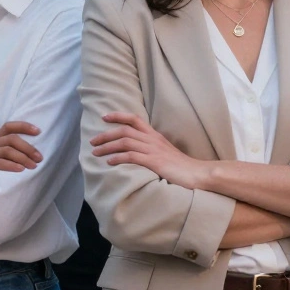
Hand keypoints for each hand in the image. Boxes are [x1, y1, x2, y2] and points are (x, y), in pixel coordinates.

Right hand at [0, 122, 42, 172]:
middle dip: (28, 148)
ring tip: (33, 166)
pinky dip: (12, 166)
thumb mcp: (4, 157)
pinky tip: (21, 170)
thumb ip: (14, 150)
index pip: (9, 126)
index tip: (38, 131)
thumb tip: (36, 151)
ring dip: (23, 158)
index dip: (24, 126)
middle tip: (39, 158)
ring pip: (7, 150)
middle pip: (11, 139)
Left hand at [90, 113, 209, 189]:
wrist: (197, 173)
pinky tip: (109, 162)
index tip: (104, 117)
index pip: (134, 119)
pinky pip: (132, 156)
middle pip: (125, 130)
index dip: (118, 116)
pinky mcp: (154, 162)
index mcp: (155, 135)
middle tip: (92, 141)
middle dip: (106, 134)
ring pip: (125, 142)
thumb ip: (152, 149)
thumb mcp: (165, 152)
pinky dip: (118, 158)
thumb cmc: (181, 166)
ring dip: (107, 147)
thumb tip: (136, 151)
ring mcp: (153, 150)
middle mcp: (152, 139)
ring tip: (95, 153)